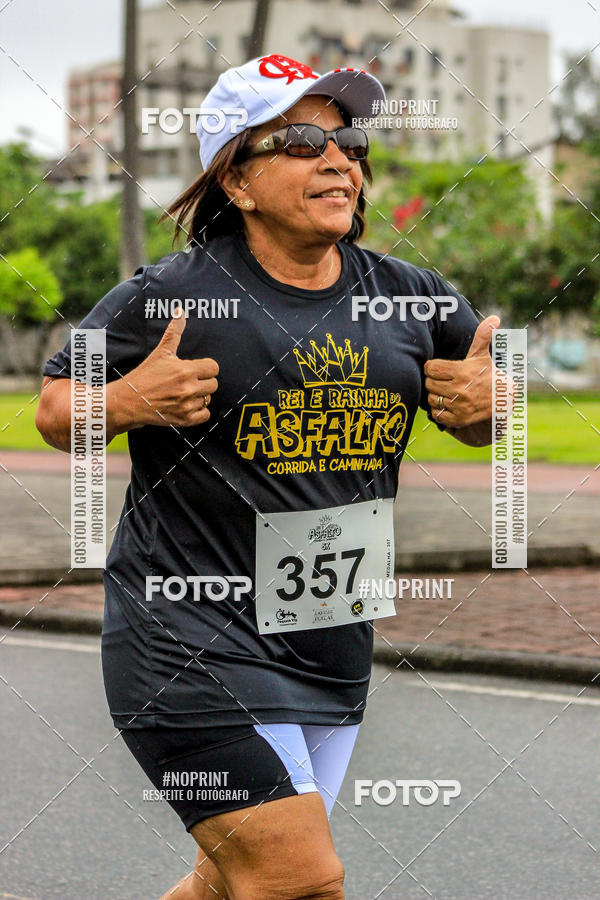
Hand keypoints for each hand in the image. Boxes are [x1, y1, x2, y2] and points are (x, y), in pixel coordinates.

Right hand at [113, 306, 218, 428]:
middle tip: (188, 382)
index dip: (205, 368)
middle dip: (203, 382)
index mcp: (186, 370)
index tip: (195, 369)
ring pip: (208, 399)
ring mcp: (187, 405)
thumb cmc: (145, 376)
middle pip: (214, 384)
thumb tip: (180, 311)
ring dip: (199, 397)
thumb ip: (174, 332)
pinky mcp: (184, 419)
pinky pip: (205, 415)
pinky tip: (186, 405)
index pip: (213, 367)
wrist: (129, 401)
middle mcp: (189, 388)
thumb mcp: (161, 352)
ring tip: (184, 393)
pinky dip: (199, 412)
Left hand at [424, 315, 499, 428]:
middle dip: (432, 381)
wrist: (503, 400)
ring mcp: (459, 406)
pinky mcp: (459, 420)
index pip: (431, 368)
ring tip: (444, 391)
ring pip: (431, 399)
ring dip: (434, 396)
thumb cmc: (488, 374)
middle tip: (441, 380)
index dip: (432, 367)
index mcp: (462, 371)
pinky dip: (439, 411)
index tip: (439, 368)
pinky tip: (447, 404)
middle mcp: (460, 389)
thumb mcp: (483, 355)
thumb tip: (495, 318)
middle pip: (429, 384)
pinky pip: (437, 415)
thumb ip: (483, 336)